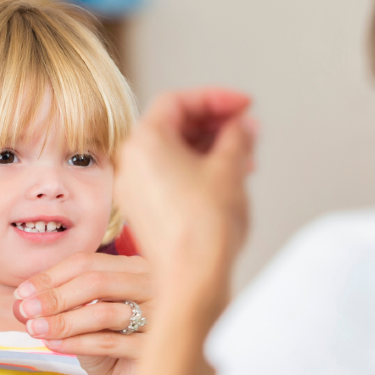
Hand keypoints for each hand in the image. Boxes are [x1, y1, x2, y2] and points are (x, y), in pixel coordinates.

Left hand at [13, 252, 153, 374]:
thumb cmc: (107, 343)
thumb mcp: (81, 317)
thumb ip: (56, 302)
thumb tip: (21, 299)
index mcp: (134, 269)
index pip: (86, 262)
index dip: (50, 277)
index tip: (21, 294)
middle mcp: (153, 285)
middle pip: (95, 281)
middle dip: (54, 296)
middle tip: (25, 311)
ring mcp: (160, 316)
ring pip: (103, 312)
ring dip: (63, 321)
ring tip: (35, 329)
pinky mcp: (156, 349)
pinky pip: (110, 342)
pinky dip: (77, 343)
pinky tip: (53, 345)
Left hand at [114, 88, 255, 315]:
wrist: (193, 277)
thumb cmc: (205, 226)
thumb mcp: (230, 167)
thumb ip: (238, 136)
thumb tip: (243, 125)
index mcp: (144, 141)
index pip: (178, 101)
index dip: (215, 98)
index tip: (243, 104)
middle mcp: (130, 161)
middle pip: (172, 125)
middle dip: (213, 123)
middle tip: (245, 127)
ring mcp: (133, 186)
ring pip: (171, 151)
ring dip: (208, 146)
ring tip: (244, 154)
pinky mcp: (142, 208)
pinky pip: (167, 175)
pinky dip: (195, 168)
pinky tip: (225, 176)